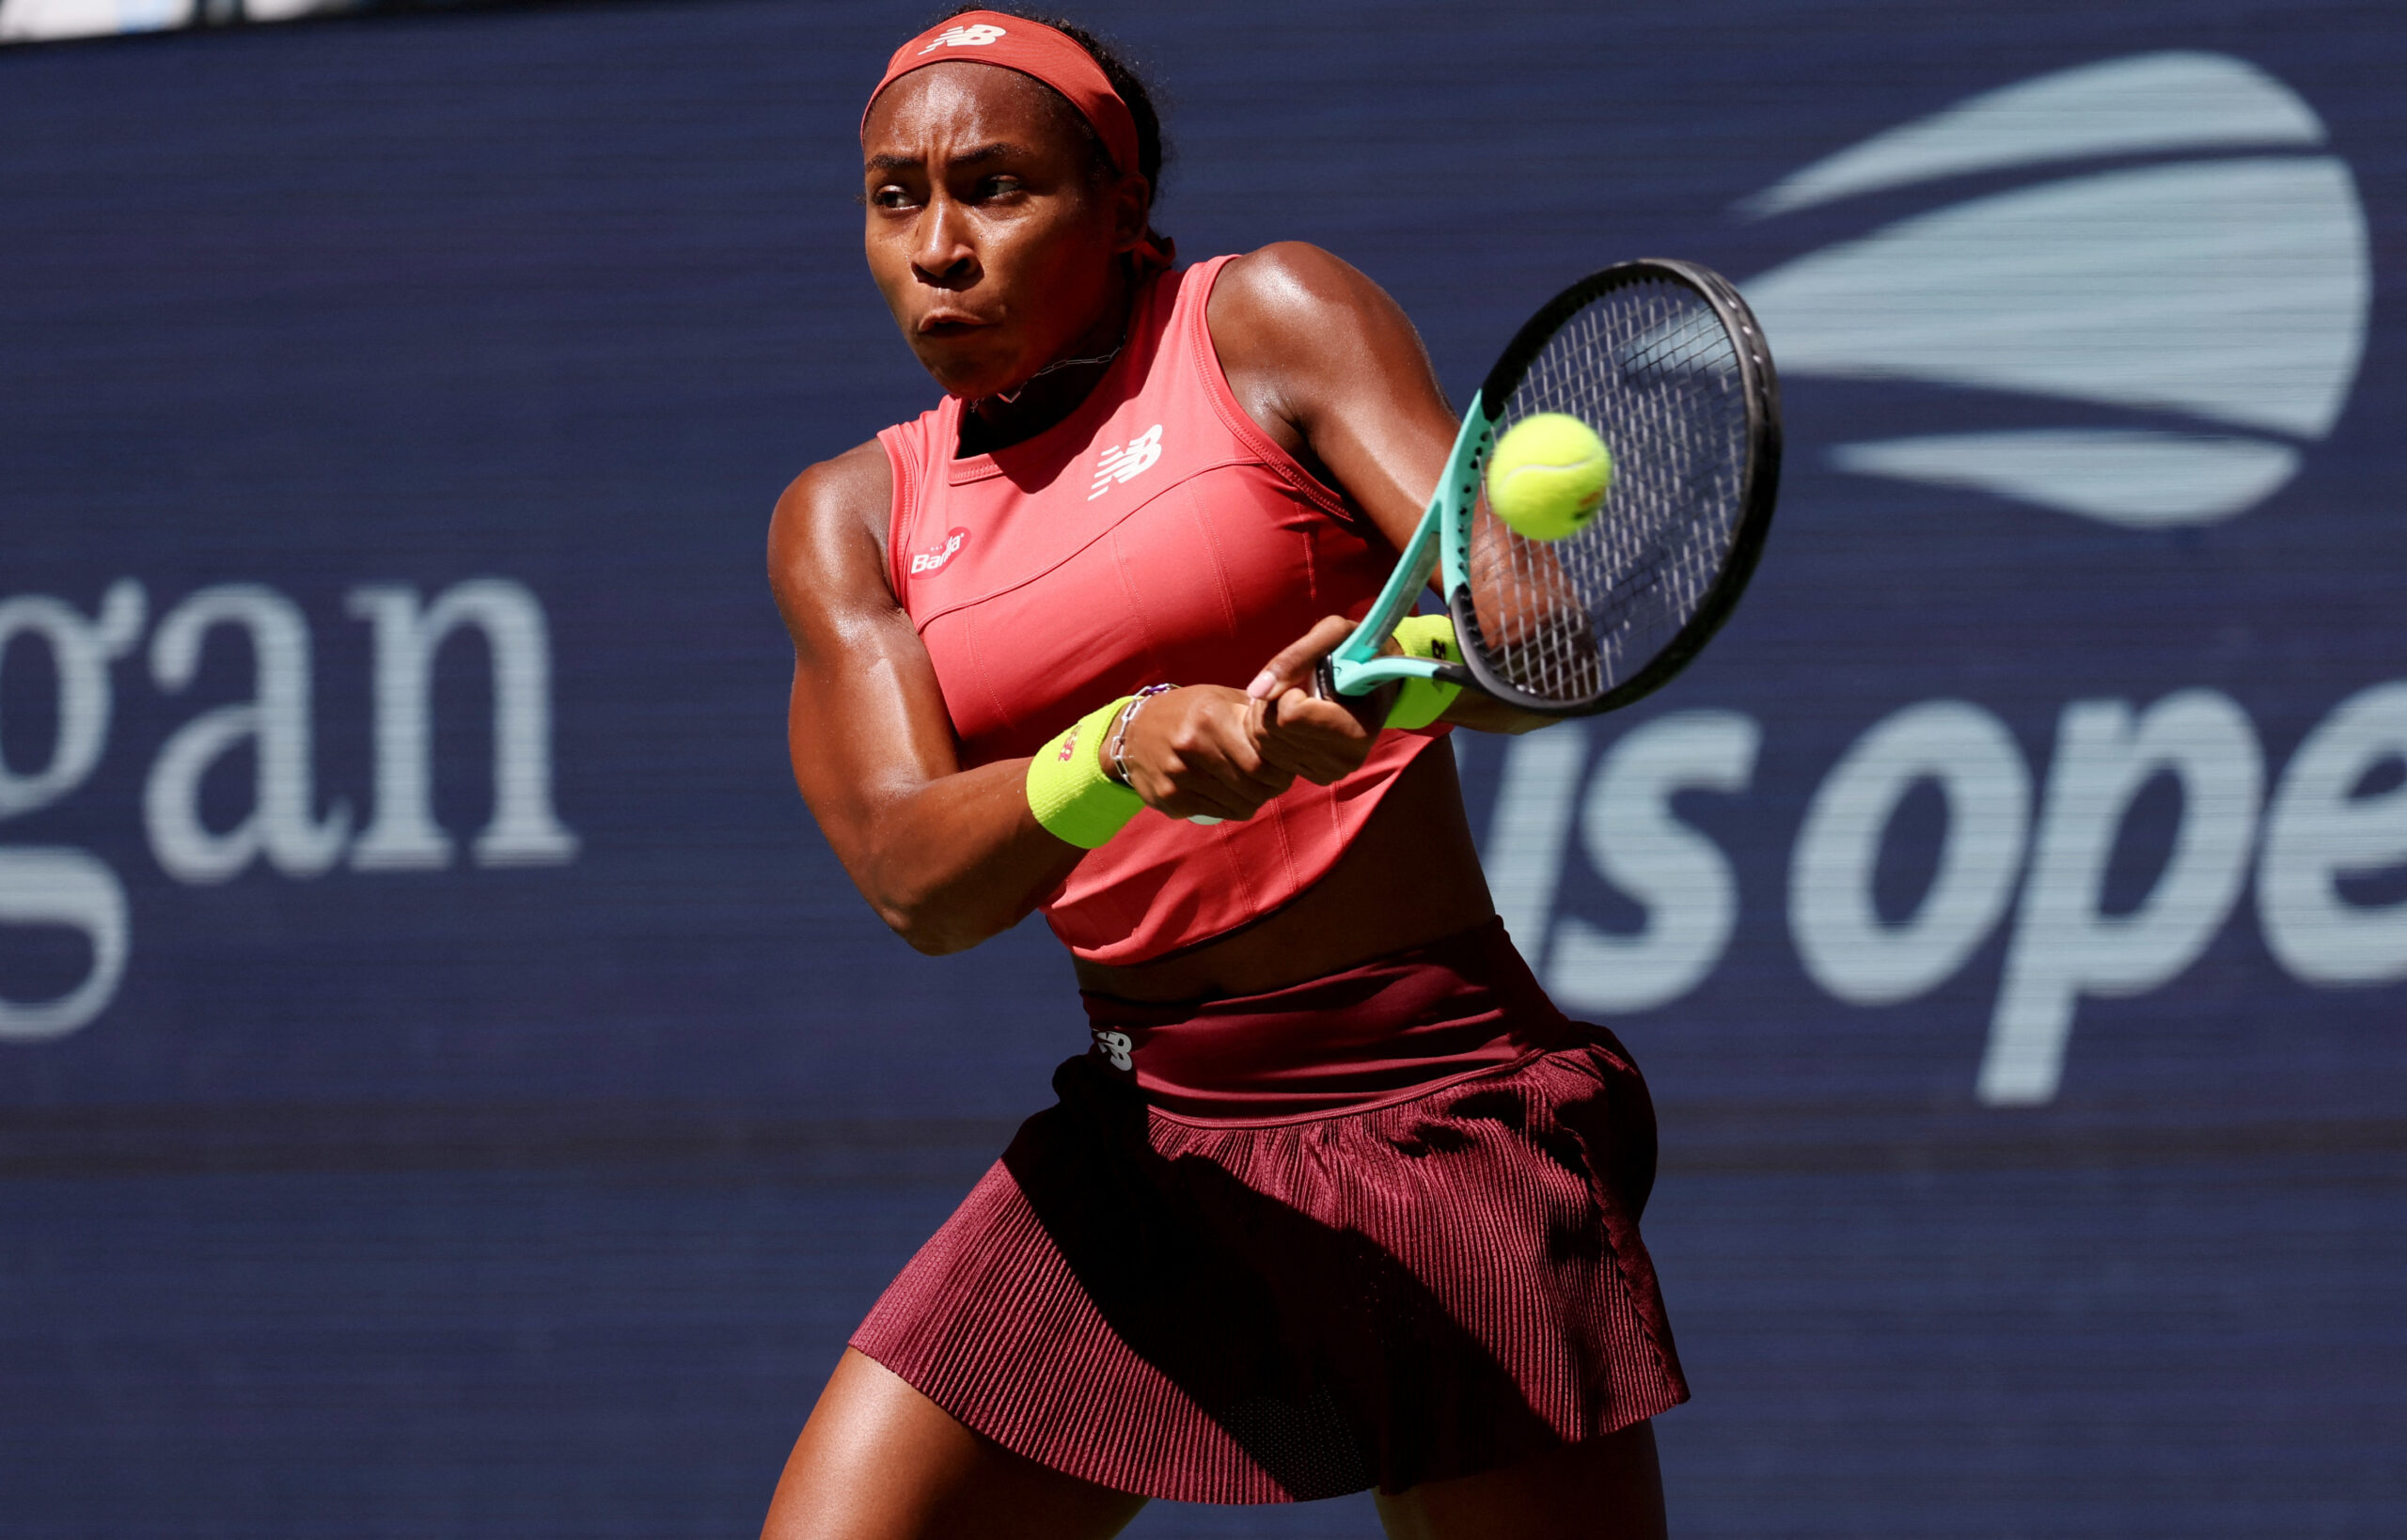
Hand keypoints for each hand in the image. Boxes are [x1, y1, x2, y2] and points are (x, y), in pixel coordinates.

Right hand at [1111, 685, 1296, 820]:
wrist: (1133, 732)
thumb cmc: (1188, 712)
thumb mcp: (1219, 698)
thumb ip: (1254, 713)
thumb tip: (1293, 726)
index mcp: (1210, 717)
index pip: (1260, 762)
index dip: (1280, 772)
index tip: (1285, 769)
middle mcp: (1191, 746)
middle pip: (1252, 787)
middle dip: (1271, 789)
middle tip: (1274, 782)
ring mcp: (1178, 776)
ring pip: (1237, 805)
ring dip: (1253, 800)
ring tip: (1253, 787)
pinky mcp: (1169, 799)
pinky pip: (1217, 813)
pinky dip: (1231, 808)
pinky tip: (1229, 794)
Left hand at [1242, 616, 1389, 786]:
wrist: (1379, 680)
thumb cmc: (1358, 651)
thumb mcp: (1334, 635)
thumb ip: (1296, 657)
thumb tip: (1258, 691)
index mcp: (1357, 730)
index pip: (1289, 716)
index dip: (1290, 689)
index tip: (1309, 677)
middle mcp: (1345, 760)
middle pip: (1270, 731)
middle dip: (1274, 701)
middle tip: (1297, 684)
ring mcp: (1331, 772)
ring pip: (1264, 743)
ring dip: (1268, 713)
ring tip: (1295, 697)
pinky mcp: (1316, 777)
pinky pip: (1268, 754)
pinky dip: (1271, 731)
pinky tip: (1292, 717)